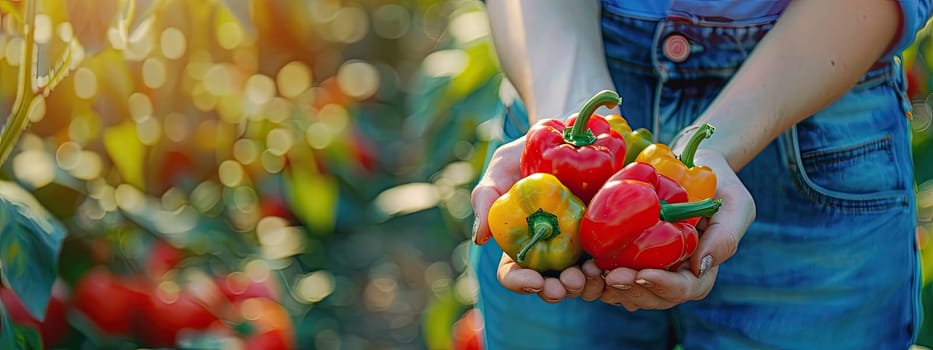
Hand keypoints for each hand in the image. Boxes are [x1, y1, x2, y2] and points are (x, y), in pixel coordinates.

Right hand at [471, 136, 603, 301]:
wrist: (568, 137)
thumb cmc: (526, 154)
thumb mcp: (501, 167)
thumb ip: (485, 198)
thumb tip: (479, 239)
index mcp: (518, 244)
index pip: (513, 274)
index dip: (521, 284)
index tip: (534, 281)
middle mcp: (547, 253)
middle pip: (549, 286)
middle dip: (557, 291)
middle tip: (568, 282)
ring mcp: (577, 249)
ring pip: (579, 282)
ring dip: (585, 286)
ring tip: (591, 274)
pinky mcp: (604, 240)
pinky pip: (607, 267)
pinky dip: (609, 273)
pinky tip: (611, 266)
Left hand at [599, 149, 754, 309]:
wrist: (690, 163)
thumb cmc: (720, 184)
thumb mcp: (735, 205)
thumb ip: (726, 237)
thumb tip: (699, 267)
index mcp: (698, 271)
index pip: (681, 289)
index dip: (661, 286)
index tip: (643, 273)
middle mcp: (671, 275)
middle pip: (650, 297)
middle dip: (630, 290)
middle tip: (610, 275)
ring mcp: (647, 267)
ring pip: (626, 292)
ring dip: (608, 288)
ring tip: (591, 274)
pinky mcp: (625, 255)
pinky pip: (609, 274)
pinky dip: (596, 275)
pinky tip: (584, 265)